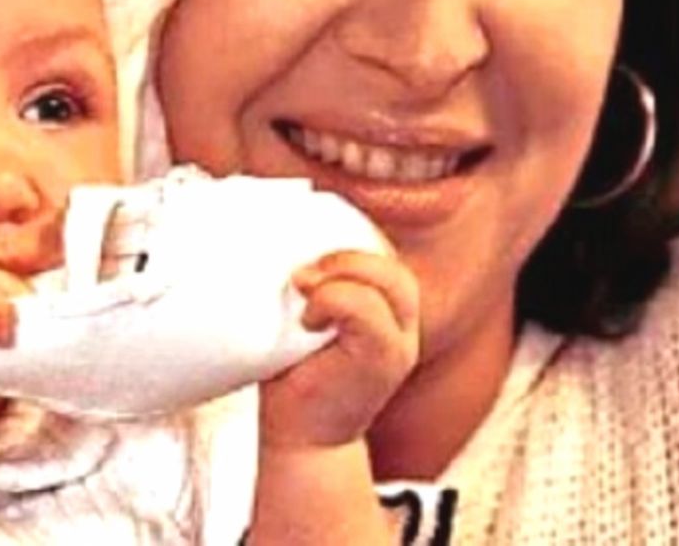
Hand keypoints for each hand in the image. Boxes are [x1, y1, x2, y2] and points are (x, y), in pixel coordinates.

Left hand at [259, 250, 418, 448]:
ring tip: (305, 295)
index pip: (386, 256)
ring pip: (389, 281)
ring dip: (339, 276)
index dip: (349, 244)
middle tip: (302, 276)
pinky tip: (308, 320)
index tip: (306, 258)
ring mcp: (399, 344)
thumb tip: (275, 239)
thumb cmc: (296, 377)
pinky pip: (367, 309)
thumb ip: (311, 284)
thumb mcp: (304, 319)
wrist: (302, 440)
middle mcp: (403, 326)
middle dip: (345, 256)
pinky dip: (333, 300)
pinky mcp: (383, 360)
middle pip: (393, 265)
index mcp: (388, 310)